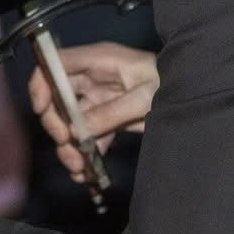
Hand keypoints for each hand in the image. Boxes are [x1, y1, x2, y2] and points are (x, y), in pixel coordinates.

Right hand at [30, 42, 158, 181]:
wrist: (191, 94)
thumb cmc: (170, 84)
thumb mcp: (143, 98)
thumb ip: (111, 113)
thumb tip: (79, 131)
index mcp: (98, 61)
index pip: (55, 64)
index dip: (41, 84)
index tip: (42, 110)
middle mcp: (92, 78)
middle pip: (56, 97)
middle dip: (57, 124)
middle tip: (67, 144)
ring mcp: (97, 98)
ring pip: (69, 121)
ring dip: (69, 146)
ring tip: (78, 166)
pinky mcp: (106, 117)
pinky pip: (86, 135)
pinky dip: (84, 153)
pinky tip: (86, 172)